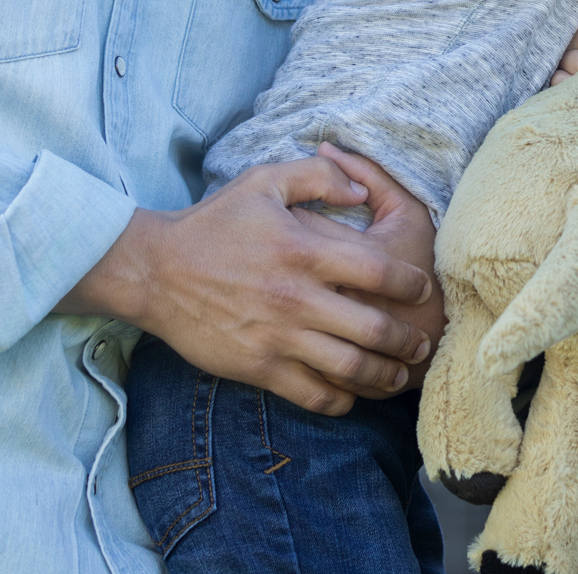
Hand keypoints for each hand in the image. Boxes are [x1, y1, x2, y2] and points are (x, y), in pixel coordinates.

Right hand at [57, 154, 435, 415]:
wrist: (155, 271)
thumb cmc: (214, 222)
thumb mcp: (264, 181)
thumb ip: (318, 177)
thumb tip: (361, 187)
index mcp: (305, 251)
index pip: (380, 272)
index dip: (411, 284)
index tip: (422, 289)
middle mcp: (297, 298)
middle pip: (374, 329)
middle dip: (407, 340)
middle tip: (423, 342)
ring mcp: (278, 338)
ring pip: (350, 368)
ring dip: (384, 375)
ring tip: (399, 374)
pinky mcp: (259, 368)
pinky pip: (313, 395)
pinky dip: (340, 400)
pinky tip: (351, 394)